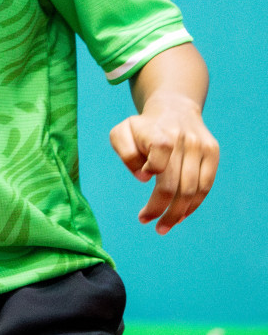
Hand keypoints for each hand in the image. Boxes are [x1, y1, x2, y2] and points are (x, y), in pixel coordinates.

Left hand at [109, 92, 218, 234]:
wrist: (174, 109)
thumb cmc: (142, 127)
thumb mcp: (122, 132)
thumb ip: (125, 153)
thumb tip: (144, 177)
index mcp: (161, 134)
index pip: (158, 163)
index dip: (149, 173)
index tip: (142, 178)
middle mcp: (185, 141)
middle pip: (175, 185)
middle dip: (161, 209)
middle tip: (148, 223)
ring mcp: (201, 147)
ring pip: (193, 190)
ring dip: (178, 213)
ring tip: (164, 225)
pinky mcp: (213, 152)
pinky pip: (206, 186)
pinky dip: (193, 204)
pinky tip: (180, 215)